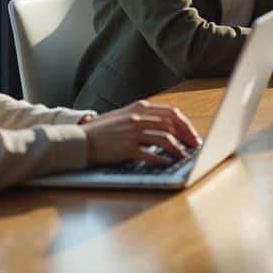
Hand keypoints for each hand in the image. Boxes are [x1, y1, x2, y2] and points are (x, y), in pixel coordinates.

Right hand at [81, 100, 201, 166]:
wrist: (77, 140)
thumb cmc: (102, 131)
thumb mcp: (124, 117)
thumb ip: (144, 118)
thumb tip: (168, 127)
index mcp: (139, 108)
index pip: (172, 112)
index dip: (186, 123)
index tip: (193, 134)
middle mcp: (137, 118)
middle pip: (172, 125)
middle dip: (187, 136)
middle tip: (195, 146)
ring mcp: (132, 132)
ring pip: (165, 139)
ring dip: (178, 149)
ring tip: (185, 157)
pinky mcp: (126, 148)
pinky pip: (150, 154)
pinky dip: (162, 160)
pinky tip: (168, 164)